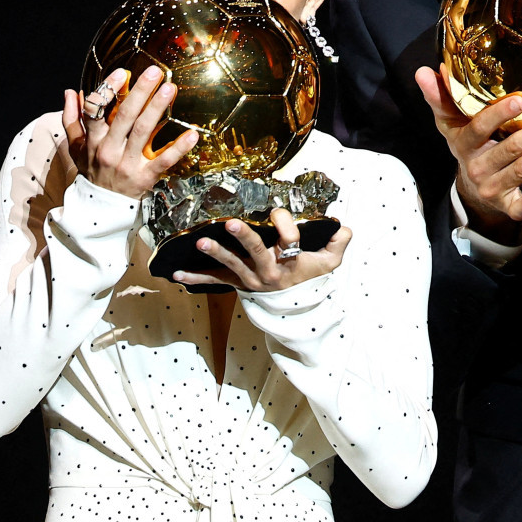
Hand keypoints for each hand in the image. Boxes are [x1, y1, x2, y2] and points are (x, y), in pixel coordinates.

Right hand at [62, 66, 197, 198]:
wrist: (98, 208)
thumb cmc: (91, 170)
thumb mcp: (75, 147)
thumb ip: (72, 119)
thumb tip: (70, 92)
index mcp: (92, 140)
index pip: (96, 110)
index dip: (107, 90)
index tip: (121, 73)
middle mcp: (109, 149)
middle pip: (124, 117)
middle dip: (140, 92)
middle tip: (154, 72)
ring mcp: (128, 164)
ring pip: (143, 132)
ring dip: (157, 108)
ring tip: (170, 88)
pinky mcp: (145, 177)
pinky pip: (163, 161)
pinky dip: (179, 148)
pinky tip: (192, 134)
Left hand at [172, 207, 351, 291]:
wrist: (297, 308)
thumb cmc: (311, 277)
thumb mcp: (330, 262)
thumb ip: (338, 242)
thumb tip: (344, 226)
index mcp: (291, 260)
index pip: (289, 240)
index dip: (284, 224)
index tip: (277, 212)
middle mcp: (269, 270)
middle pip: (256, 251)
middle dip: (244, 237)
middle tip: (230, 224)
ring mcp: (251, 278)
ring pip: (233, 265)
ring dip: (216, 254)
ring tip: (200, 242)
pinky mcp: (237, 283)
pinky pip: (215, 281)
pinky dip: (195, 279)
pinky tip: (177, 275)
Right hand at [415, 64, 521, 240]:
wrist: (471, 190)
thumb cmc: (467, 145)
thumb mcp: (449, 122)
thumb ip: (438, 97)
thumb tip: (422, 71)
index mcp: (464, 143)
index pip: (480, 127)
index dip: (499, 114)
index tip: (520, 100)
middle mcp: (477, 166)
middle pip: (510, 149)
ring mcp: (491, 187)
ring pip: (521, 170)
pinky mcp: (505, 206)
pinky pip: (518, 208)